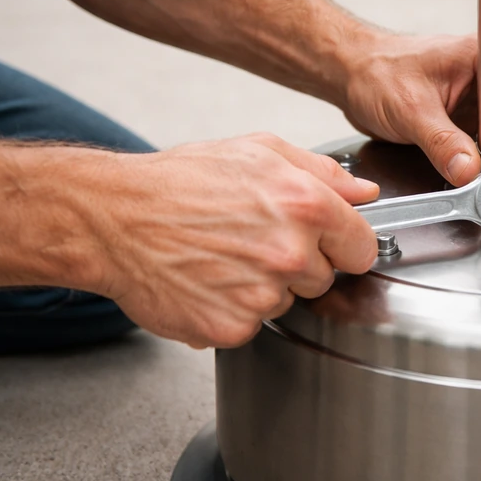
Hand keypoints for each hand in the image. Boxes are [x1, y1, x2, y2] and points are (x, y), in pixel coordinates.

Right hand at [89, 133, 379, 348]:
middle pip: (326, 278)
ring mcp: (262, 294)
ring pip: (289, 302)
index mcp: (306, 204)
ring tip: (226, 256)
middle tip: (256, 241)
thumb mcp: (259, 153)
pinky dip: (234, 310)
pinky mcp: (231, 327)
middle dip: (301, 264)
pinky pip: (253, 325)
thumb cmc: (183, 181)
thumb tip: (364, 192)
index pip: (363, 248)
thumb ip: (322, 173)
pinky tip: (210, 281)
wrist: (116, 218)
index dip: (345, 245)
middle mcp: (290, 252)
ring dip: (266, 287)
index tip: (328, 243)